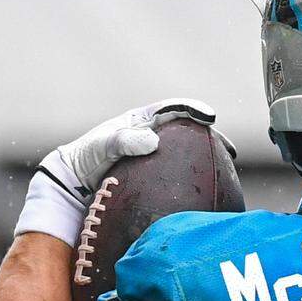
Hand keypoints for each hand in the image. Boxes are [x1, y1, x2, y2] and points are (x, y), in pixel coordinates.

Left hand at [15, 98, 220, 245]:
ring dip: (208, 159)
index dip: (193, 109)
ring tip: (225, 169)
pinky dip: (196, 179)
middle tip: (228, 149)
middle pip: (188, 132)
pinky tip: (207, 191)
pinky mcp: (157, 178)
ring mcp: (156, 159)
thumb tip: (153, 141)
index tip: (208, 117)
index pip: (172, 109)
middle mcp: (152, 137)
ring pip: (188, 154)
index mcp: (141, 122)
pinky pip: (181, 176)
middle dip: (211, 137)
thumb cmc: (85, 161)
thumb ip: (123, 141)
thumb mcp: (100, 147)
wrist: (73, 188)